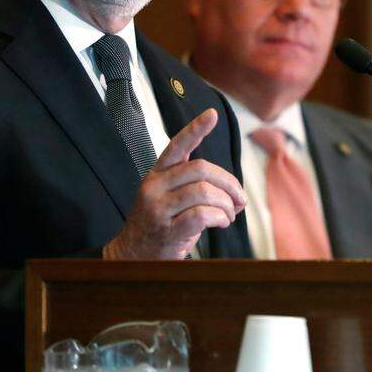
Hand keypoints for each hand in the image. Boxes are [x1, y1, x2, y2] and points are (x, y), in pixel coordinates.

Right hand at [103, 108, 245, 259]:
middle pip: (201, 169)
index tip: (212, 115)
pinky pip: (202, 215)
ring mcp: (159, 208)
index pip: (177, 145)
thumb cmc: (159, 225)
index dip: (195, 129)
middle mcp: (154, 186)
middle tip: (239, 199)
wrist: (132, 256)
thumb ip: (191, 184)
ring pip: (204, 192)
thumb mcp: (167, 197)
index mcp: (156, 174)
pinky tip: (221, 222)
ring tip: (229, 215)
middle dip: (229, 182)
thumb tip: (233, 189)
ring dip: (227, 204)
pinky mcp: (167, 230)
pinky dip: (220, 217)